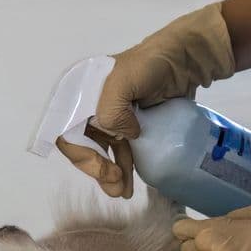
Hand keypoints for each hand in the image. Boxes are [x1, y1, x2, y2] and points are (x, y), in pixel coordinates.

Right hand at [55, 3, 236, 196]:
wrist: (185, 58)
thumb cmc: (151, 64)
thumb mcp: (123, 81)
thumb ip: (111, 110)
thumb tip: (125, 136)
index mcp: (78, 91)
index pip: (66, 131)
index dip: (81, 155)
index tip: (104, 170)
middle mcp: (88, 104)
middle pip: (82, 145)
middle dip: (97, 169)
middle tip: (115, 184)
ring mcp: (109, 115)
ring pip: (102, 151)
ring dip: (109, 173)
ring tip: (122, 192)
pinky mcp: (129, 123)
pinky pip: (120, 149)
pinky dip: (123, 166)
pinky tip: (130, 180)